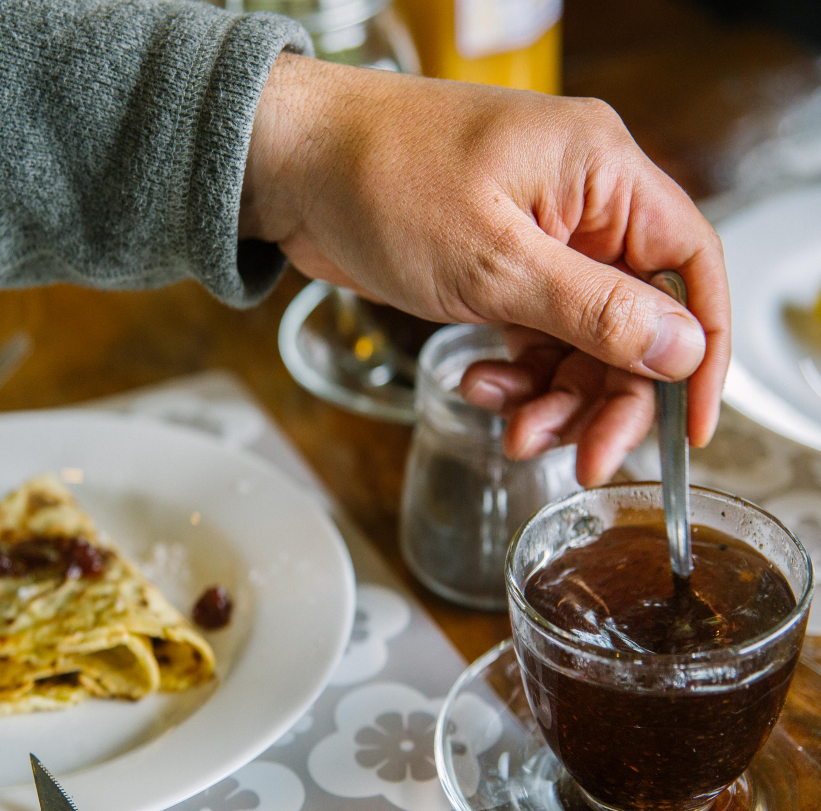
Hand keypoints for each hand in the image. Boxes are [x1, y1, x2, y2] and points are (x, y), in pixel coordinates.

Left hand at [240, 54, 728, 485]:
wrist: (294, 168)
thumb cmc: (380, 181)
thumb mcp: (493, 261)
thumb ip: (592, 310)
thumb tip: (681, 348)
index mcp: (602, 176)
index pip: (690, 267)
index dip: (700, 350)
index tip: (690, 424)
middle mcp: (580, 208)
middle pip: (633, 321)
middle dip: (609, 396)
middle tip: (584, 457)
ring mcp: (537, 242)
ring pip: (580, 341)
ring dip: (555, 397)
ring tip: (516, 432)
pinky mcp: (497, 271)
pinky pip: (532, 338)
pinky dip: (515, 376)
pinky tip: (481, 389)